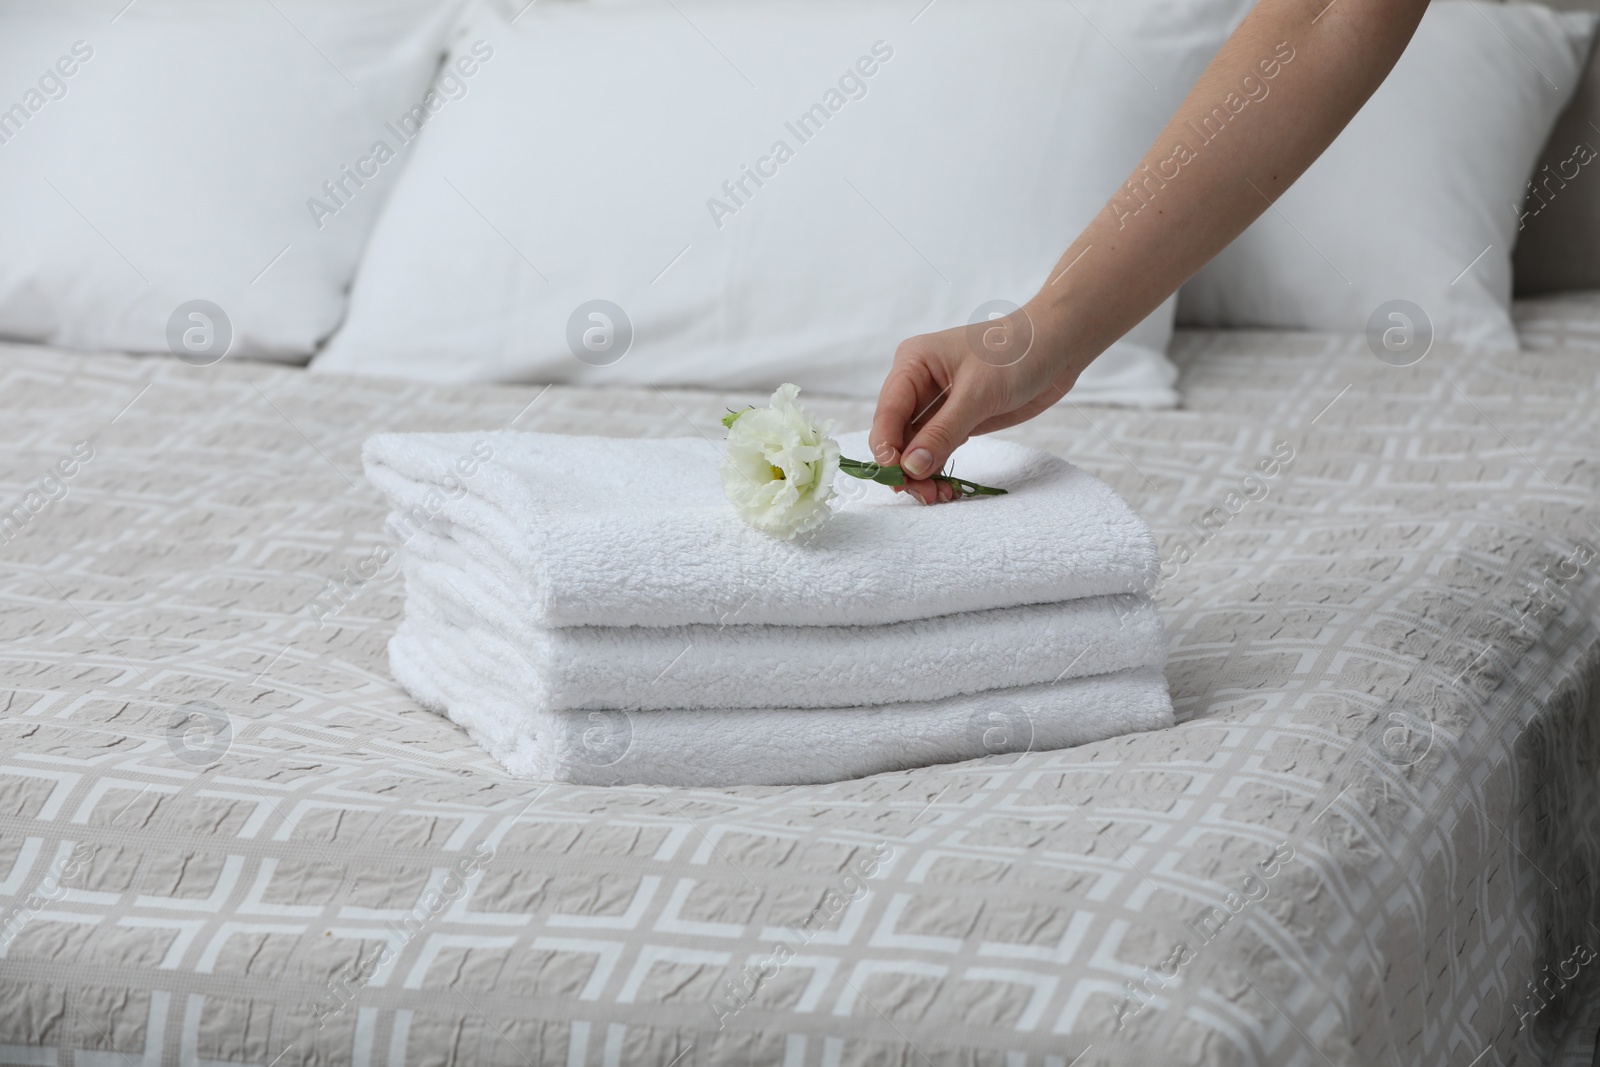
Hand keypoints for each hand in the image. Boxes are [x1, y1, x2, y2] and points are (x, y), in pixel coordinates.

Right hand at [869, 301, 1081, 504]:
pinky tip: (947, 489)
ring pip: (915, 448)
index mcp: (913, 364)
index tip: (897, 478)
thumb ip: (943, 432)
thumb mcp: (978, 393)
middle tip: (925, 495)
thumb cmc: (1017, 354)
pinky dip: (938, 471)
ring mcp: (937, 404)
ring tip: (939, 497)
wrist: (1058, 345)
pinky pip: (937, 451)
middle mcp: (917, 384)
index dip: (887, 448)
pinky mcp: (956, 420)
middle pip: (897, 434)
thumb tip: (911, 467)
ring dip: (922, 475)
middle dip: (906, 467)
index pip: (888, 412)